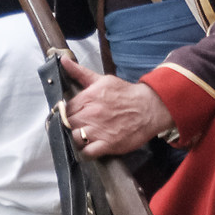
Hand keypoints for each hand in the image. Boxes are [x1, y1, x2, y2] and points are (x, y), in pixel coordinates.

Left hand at [61, 53, 175, 155]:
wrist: (150, 107)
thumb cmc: (126, 94)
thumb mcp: (103, 80)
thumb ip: (80, 72)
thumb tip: (64, 60)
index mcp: (88, 97)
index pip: (65, 109)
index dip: (68, 113)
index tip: (75, 114)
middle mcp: (91, 114)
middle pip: (68, 124)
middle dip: (72, 124)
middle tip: (82, 124)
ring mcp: (98, 131)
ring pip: (74, 138)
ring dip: (78, 138)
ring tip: (86, 135)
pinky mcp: (107, 145)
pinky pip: (86, 153)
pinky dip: (86, 152)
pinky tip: (92, 146)